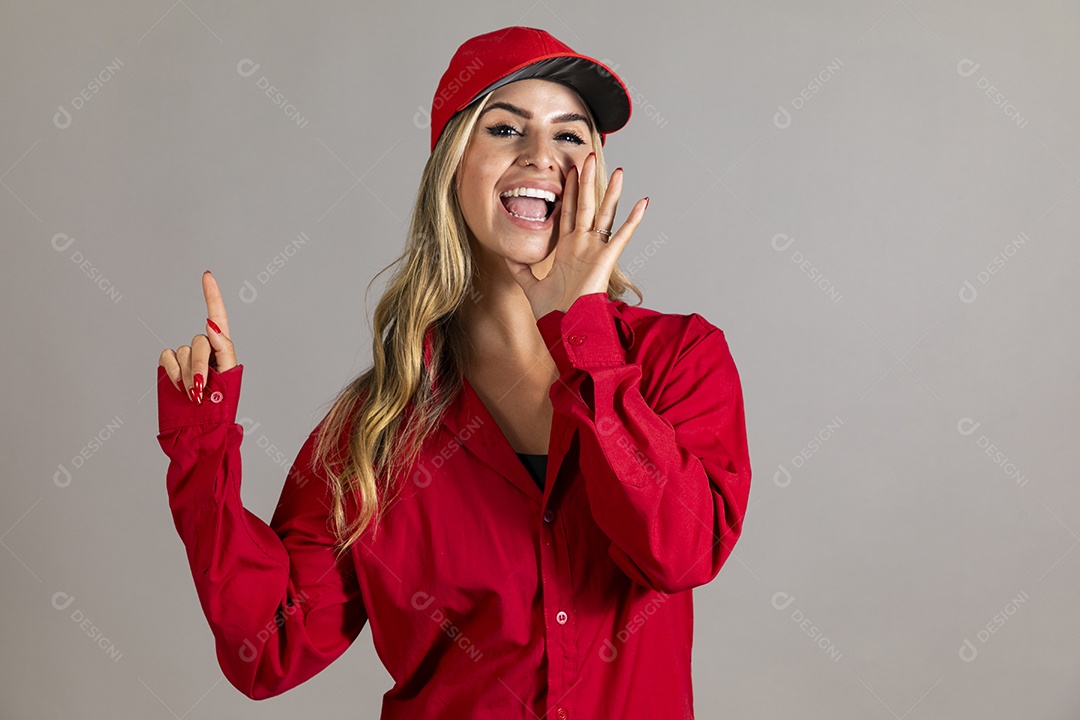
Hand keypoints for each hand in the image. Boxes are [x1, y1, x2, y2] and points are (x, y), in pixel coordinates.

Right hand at [158, 270, 237, 403]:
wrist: (199, 426)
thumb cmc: (221, 404)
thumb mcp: (230, 376)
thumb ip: (224, 349)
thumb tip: (211, 326)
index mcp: (222, 349)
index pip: (217, 317)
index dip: (212, 296)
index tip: (206, 274)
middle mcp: (204, 349)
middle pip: (199, 341)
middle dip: (201, 364)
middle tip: (202, 387)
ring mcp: (186, 357)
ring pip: (183, 351)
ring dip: (188, 373)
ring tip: (194, 393)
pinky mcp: (170, 366)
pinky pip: (168, 357)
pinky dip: (174, 372)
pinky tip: (180, 387)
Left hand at [503, 151, 647, 318]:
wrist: (566, 329)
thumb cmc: (553, 312)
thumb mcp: (529, 286)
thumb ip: (519, 269)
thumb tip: (506, 256)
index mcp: (566, 248)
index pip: (567, 212)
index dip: (568, 190)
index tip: (570, 169)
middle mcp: (582, 245)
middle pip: (584, 205)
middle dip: (586, 180)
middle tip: (589, 156)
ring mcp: (595, 250)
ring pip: (603, 214)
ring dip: (610, 192)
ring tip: (616, 170)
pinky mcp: (605, 259)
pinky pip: (622, 236)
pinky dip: (633, 219)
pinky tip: (643, 201)